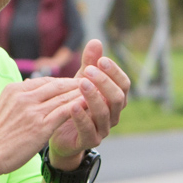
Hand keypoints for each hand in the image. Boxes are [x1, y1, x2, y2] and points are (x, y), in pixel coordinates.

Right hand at [0, 76, 86, 177]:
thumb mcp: (6, 109)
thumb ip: (20, 98)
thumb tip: (31, 87)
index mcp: (15, 90)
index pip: (45, 81)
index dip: (63, 82)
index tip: (76, 84)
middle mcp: (23, 96)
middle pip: (56, 85)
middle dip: (76, 84)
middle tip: (94, 84)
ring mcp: (32, 110)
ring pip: (63, 96)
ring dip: (81, 94)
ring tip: (96, 93)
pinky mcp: (40, 126)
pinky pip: (64, 111)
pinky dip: (78, 106)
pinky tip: (90, 106)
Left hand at [47, 40, 129, 167]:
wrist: (59, 134)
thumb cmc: (74, 104)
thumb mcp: (80, 82)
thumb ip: (89, 64)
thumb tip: (96, 40)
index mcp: (114, 99)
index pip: (124, 84)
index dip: (114, 72)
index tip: (101, 60)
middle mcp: (113, 115)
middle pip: (118, 98)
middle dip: (104, 83)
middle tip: (88, 70)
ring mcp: (103, 130)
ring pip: (104, 114)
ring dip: (93, 97)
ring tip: (81, 84)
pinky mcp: (89, 141)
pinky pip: (89, 131)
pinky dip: (81, 118)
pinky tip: (71, 106)